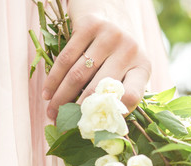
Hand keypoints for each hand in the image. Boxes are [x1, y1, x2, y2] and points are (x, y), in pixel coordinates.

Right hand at [42, 0, 150, 119]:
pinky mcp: (90, 26)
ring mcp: (110, 36)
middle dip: (77, 112)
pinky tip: (47, 93)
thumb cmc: (117, 46)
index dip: (111, 116)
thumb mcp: (127, 67)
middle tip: (62, 125)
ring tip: (51, 112)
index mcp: (142, 66)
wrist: (110, 5)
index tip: (92, 128)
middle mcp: (129, 50)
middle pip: (98, 89)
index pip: (132, 96)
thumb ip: (118, 90)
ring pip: (78, 76)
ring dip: (61, 98)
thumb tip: (97, 125)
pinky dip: (54, 79)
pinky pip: (66, 58)